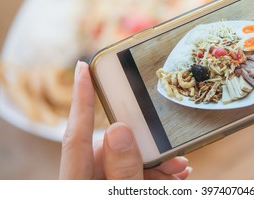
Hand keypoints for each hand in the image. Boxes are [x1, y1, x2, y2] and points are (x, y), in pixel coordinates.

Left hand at [59, 61, 191, 178]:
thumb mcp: (128, 195)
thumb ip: (124, 169)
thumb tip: (118, 129)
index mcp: (79, 182)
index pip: (75, 135)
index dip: (81, 98)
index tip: (82, 67)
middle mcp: (87, 179)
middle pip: (111, 146)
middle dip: (146, 146)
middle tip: (171, 149)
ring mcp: (101, 182)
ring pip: (126, 159)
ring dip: (156, 162)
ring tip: (178, 167)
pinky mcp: (114, 184)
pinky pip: (131, 171)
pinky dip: (153, 171)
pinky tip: (173, 173)